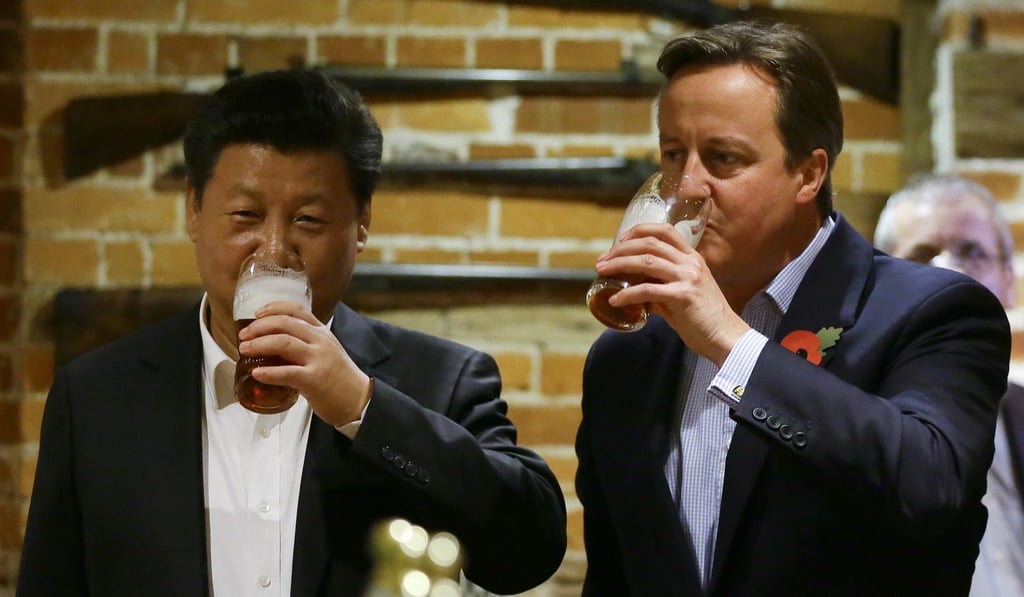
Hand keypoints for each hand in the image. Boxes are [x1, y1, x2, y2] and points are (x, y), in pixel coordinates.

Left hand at [237, 301, 370, 425]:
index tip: (257, 313)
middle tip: (244, 335)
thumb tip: (274, 344)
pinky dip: (269, 372)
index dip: (273, 308)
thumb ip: (305, 344)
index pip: (296, 309)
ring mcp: (318, 359)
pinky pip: (287, 372)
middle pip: (285, 323)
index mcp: (322, 332)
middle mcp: (320, 341)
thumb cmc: (339, 378)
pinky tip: (256, 373)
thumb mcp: (326, 351)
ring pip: (283, 343)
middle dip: (259, 327)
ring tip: (244, 349)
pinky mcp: (314, 380)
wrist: (358, 400)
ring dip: (259, 344)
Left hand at [596, 222, 749, 364]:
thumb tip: (634, 290)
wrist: (725, 337)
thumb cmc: (703, 318)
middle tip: (602, 260)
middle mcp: (690, 263)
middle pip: (649, 243)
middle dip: (621, 249)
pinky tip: (615, 300)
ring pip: (646, 262)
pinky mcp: (682, 296)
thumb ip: (661, 286)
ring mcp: (687, 278)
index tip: (619, 241)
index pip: (664, 231)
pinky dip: (627, 294)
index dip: (638, 231)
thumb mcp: (683, 293)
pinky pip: (647, 291)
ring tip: (601, 271)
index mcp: (692, 258)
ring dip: (619, 264)